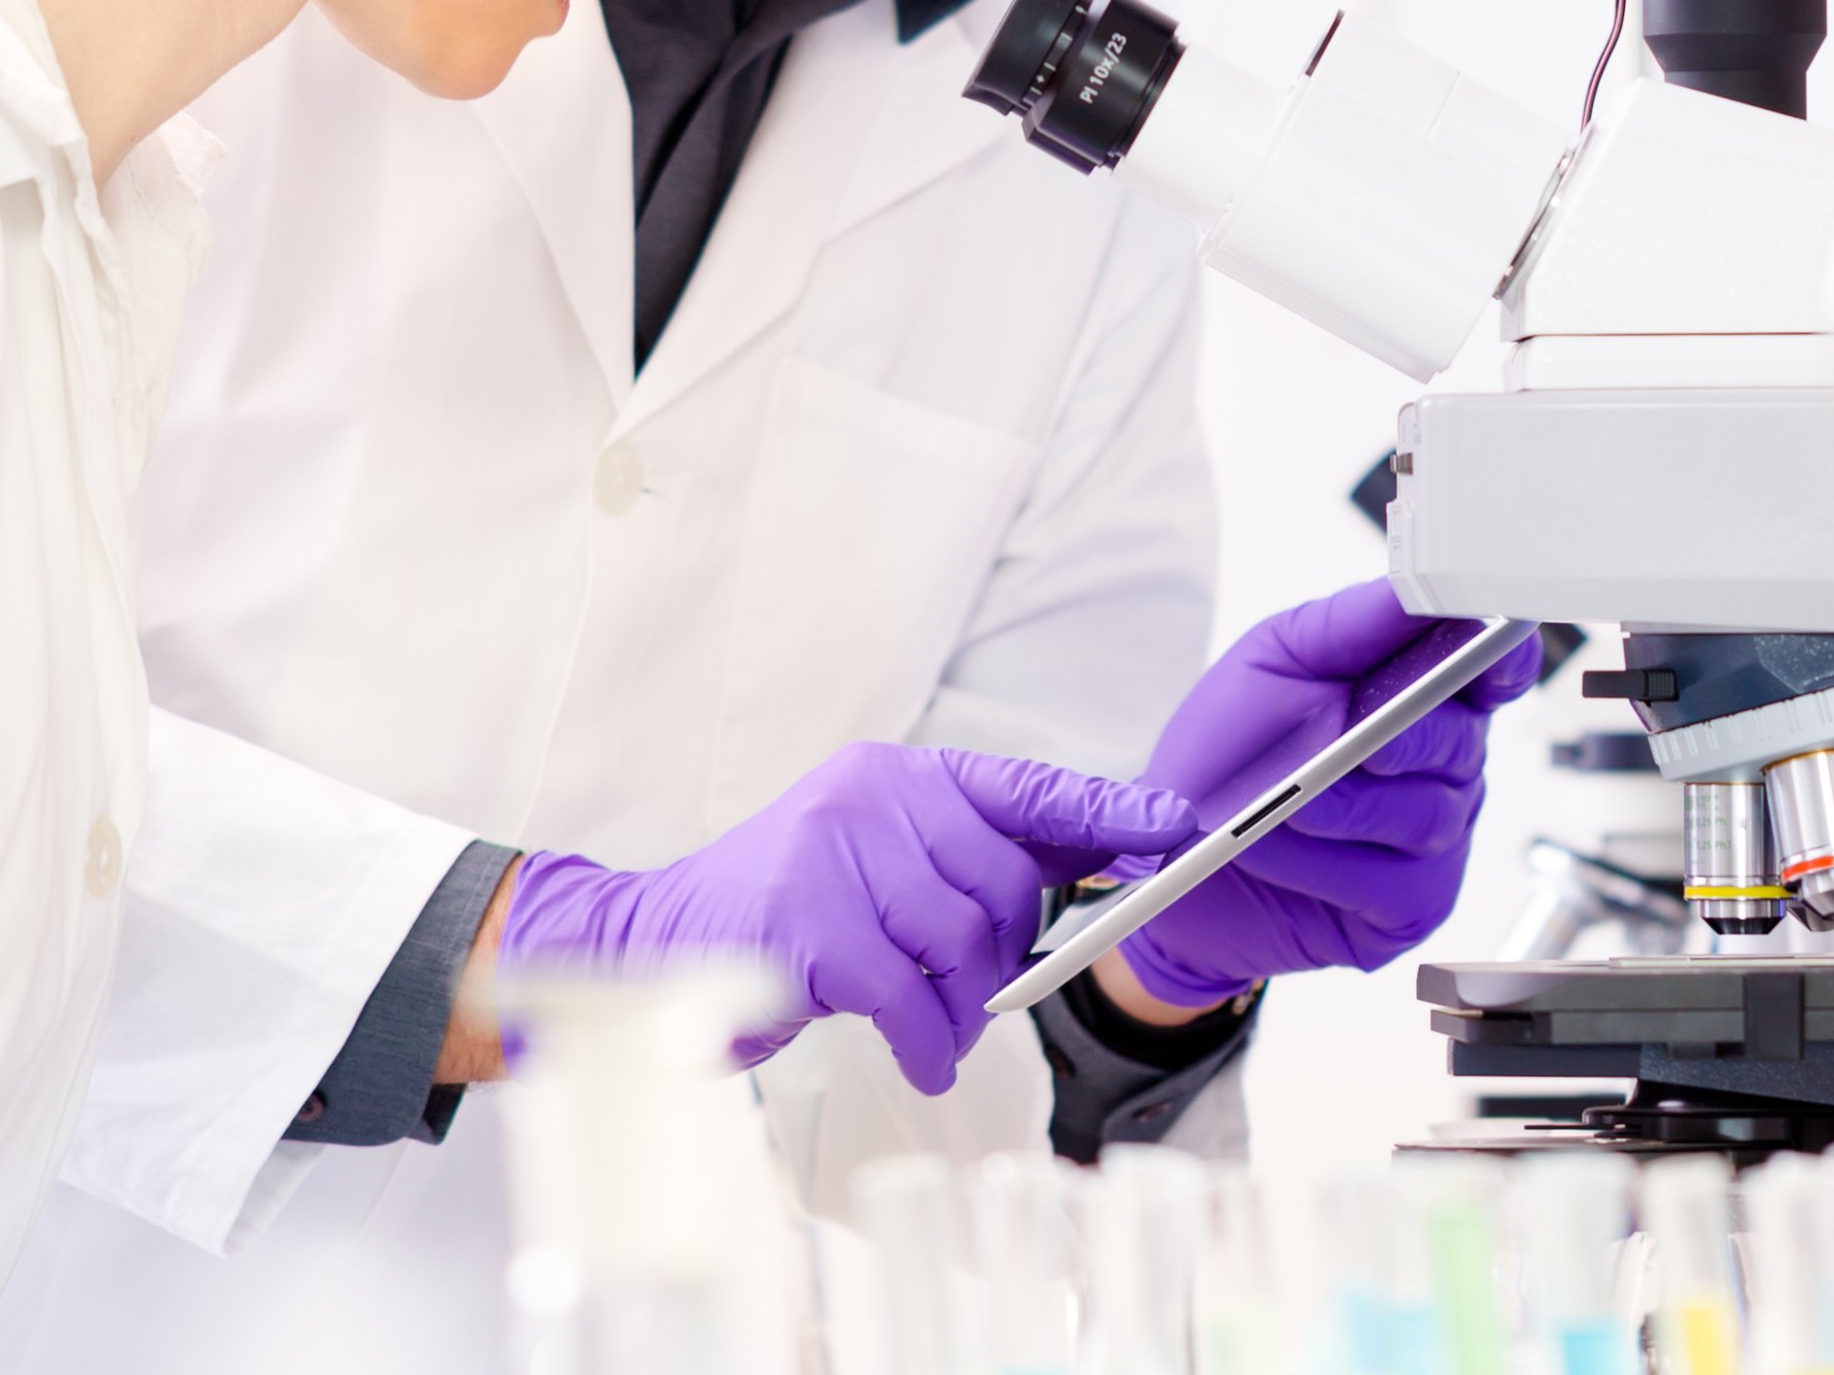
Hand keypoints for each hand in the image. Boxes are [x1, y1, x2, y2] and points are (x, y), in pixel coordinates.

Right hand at [494, 744, 1194, 1093]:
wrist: (655, 947)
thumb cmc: (787, 919)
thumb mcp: (879, 870)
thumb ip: (963, 867)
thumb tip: (1084, 882)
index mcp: (898, 776)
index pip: (1025, 786)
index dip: (1107, 809)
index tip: (1178, 825)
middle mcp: (868, 795)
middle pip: (1001, 886)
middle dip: (1000, 958)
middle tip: (969, 998)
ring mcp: (831, 854)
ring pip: (956, 946)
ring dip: (957, 1011)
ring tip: (930, 1032)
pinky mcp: (803, 924)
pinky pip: (904, 996)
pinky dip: (923, 1040)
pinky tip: (920, 1057)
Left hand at [1112, 582, 1539, 1012]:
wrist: (1174, 850)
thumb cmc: (1231, 751)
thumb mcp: (1275, 661)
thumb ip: (1352, 623)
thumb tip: (1418, 588)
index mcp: (1423, 696)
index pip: (1494, 673)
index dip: (1502, 661)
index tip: (1492, 646)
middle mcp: (1444, 767)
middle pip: (1460, 741)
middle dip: (1401, 736)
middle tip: (1350, 738)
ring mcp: (1435, 840)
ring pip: (1426, 815)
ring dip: (1344, 806)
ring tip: (1282, 804)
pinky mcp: (1411, 905)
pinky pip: (1391, 881)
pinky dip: (1322, 863)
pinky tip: (1272, 848)